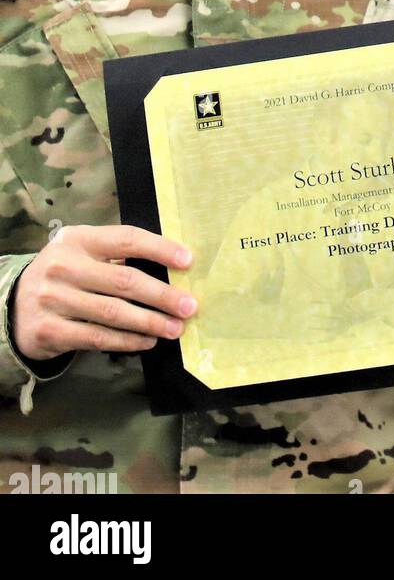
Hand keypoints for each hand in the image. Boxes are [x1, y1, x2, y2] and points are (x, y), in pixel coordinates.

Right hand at [11, 225, 195, 360]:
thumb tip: (172, 268)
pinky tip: (147, 340)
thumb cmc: (65, 274)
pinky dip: (127, 340)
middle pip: (124, 281)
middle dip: (162, 295)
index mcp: (78, 239)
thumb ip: (117, 255)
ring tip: (175, 328)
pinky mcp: (50, 331)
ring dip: (150, 322)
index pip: (127, 239)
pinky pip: (98, 337)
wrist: (14, 304)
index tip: (188, 261)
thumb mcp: (83, 252)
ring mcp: (54, 299)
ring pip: (113, 313)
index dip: (160, 249)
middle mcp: (64, 266)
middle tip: (189, 306)